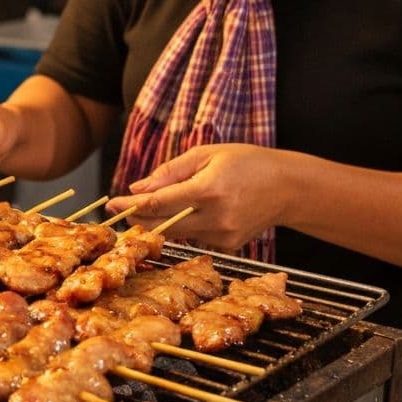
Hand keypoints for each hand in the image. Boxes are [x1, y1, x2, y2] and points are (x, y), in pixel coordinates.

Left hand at [106, 143, 293, 251]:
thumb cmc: (246, 163)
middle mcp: (215, 217)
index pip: (159, 204)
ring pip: (177, 234)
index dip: (132, 206)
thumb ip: (169, 172)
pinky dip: (186, 226)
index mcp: (209, 190)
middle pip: (163, 225)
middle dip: (139, 218)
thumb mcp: (206, 154)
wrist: (288, 188)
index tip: (112, 205)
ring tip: (154, 206)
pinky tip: (193, 212)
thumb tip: (138, 189)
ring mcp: (223, 236)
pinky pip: (194, 237)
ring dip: (161, 222)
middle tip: (121, 209)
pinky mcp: (228, 247)